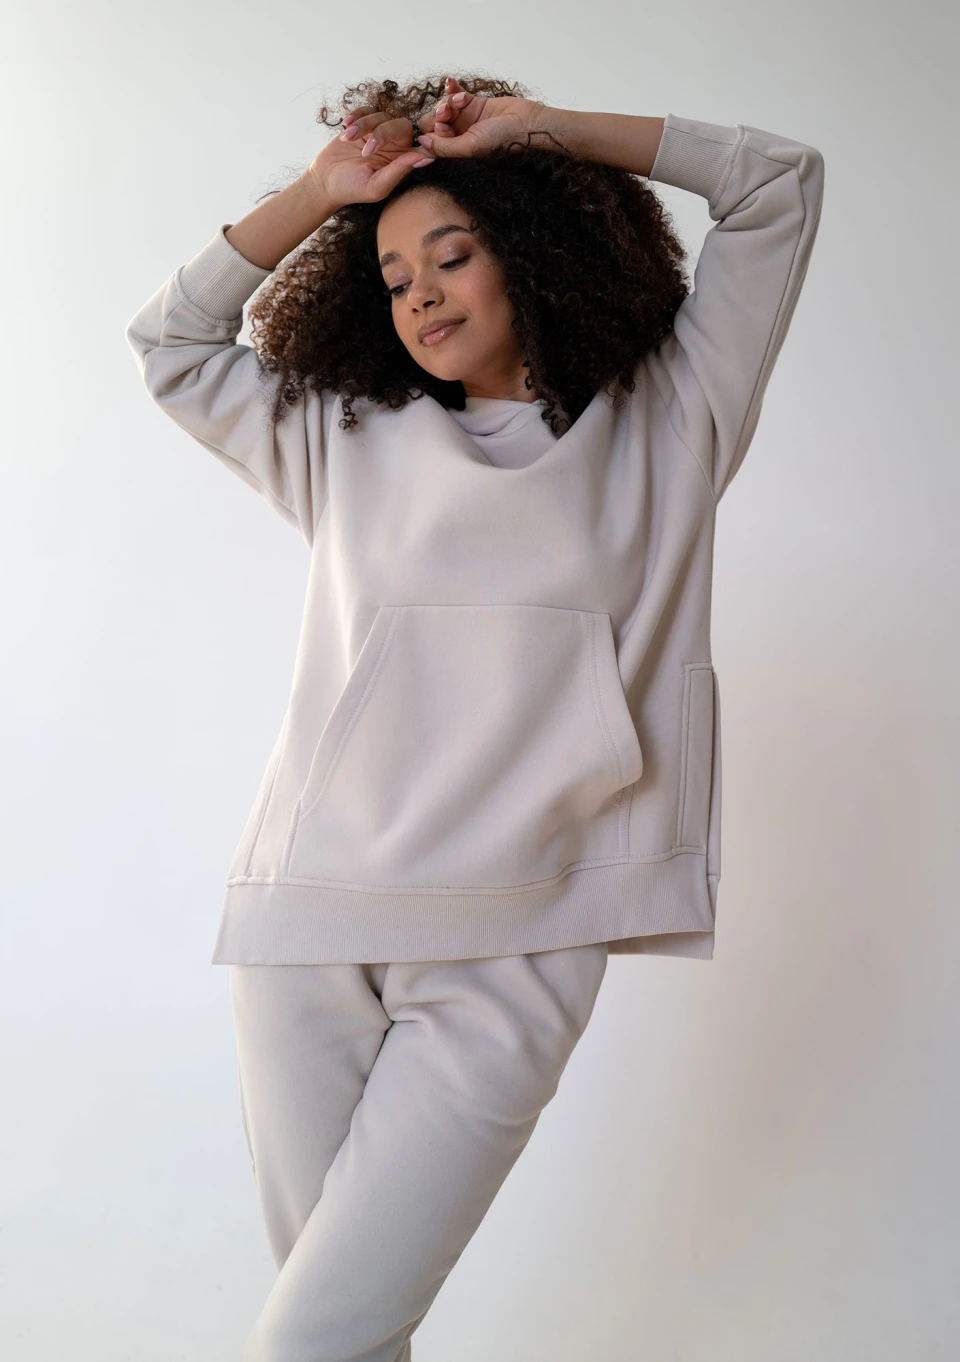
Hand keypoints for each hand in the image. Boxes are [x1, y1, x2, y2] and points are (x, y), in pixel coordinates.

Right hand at [305, 110, 435, 208]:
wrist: (325, 181)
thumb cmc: (352, 189)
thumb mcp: (376, 186)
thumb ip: (399, 171)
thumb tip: (426, 157)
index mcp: (402, 161)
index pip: (421, 146)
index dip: (423, 140)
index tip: (417, 142)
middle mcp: (394, 145)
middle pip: (401, 125)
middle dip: (382, 132)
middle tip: (365, 150)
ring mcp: (378, 132)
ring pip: (381, 116)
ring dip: (363, 125)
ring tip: (346, 138)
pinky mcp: (363, 124)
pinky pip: (366, 110)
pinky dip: (356, 114)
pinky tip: (345, 125)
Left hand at [412, 75, 552, 158]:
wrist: (525, 122)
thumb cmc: (501, 140)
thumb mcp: (470, 146)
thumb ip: (444, 147)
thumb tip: (422, 142)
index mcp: (456, 150)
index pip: (432, 141)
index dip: (433, 131)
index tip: (445, 127)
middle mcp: (459, 135)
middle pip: (435, 122)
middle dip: (439, 114)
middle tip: (448, 111)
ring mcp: (465, 119)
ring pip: (444, 106)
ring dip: (449, 101)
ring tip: (461, 100)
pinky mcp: (473, 103)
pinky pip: (455, 94)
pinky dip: (452, 88)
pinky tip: (450, 82)